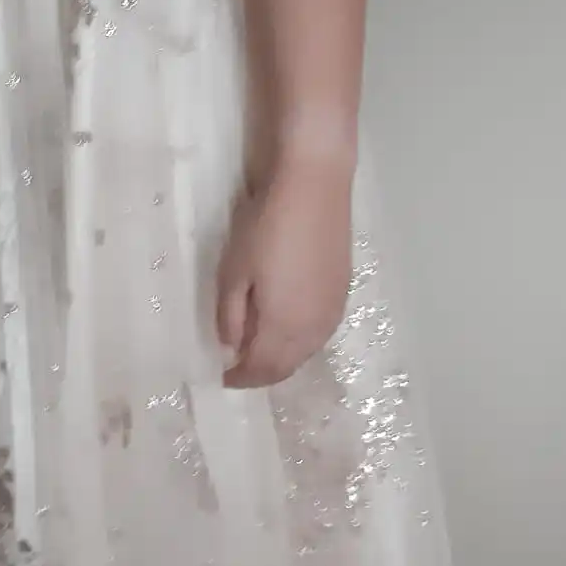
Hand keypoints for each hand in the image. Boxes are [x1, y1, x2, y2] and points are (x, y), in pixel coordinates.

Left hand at [217, 155, 353, 388]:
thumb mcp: (234, 271)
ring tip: (260, 350)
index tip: (222, 377)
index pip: (262, 369)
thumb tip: (231, 346)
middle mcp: (314, 328)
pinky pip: (320, 332)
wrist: (315, 188)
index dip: (241, 378)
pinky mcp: (343, 291)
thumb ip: (231, 315)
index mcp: (284, 327)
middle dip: (263, 373)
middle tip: (240, 369)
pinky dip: (300, 341)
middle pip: (288, 366)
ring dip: (283, 358)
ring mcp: (333, 310)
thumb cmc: (266, 227)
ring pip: (307, 351)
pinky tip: (287, 327)